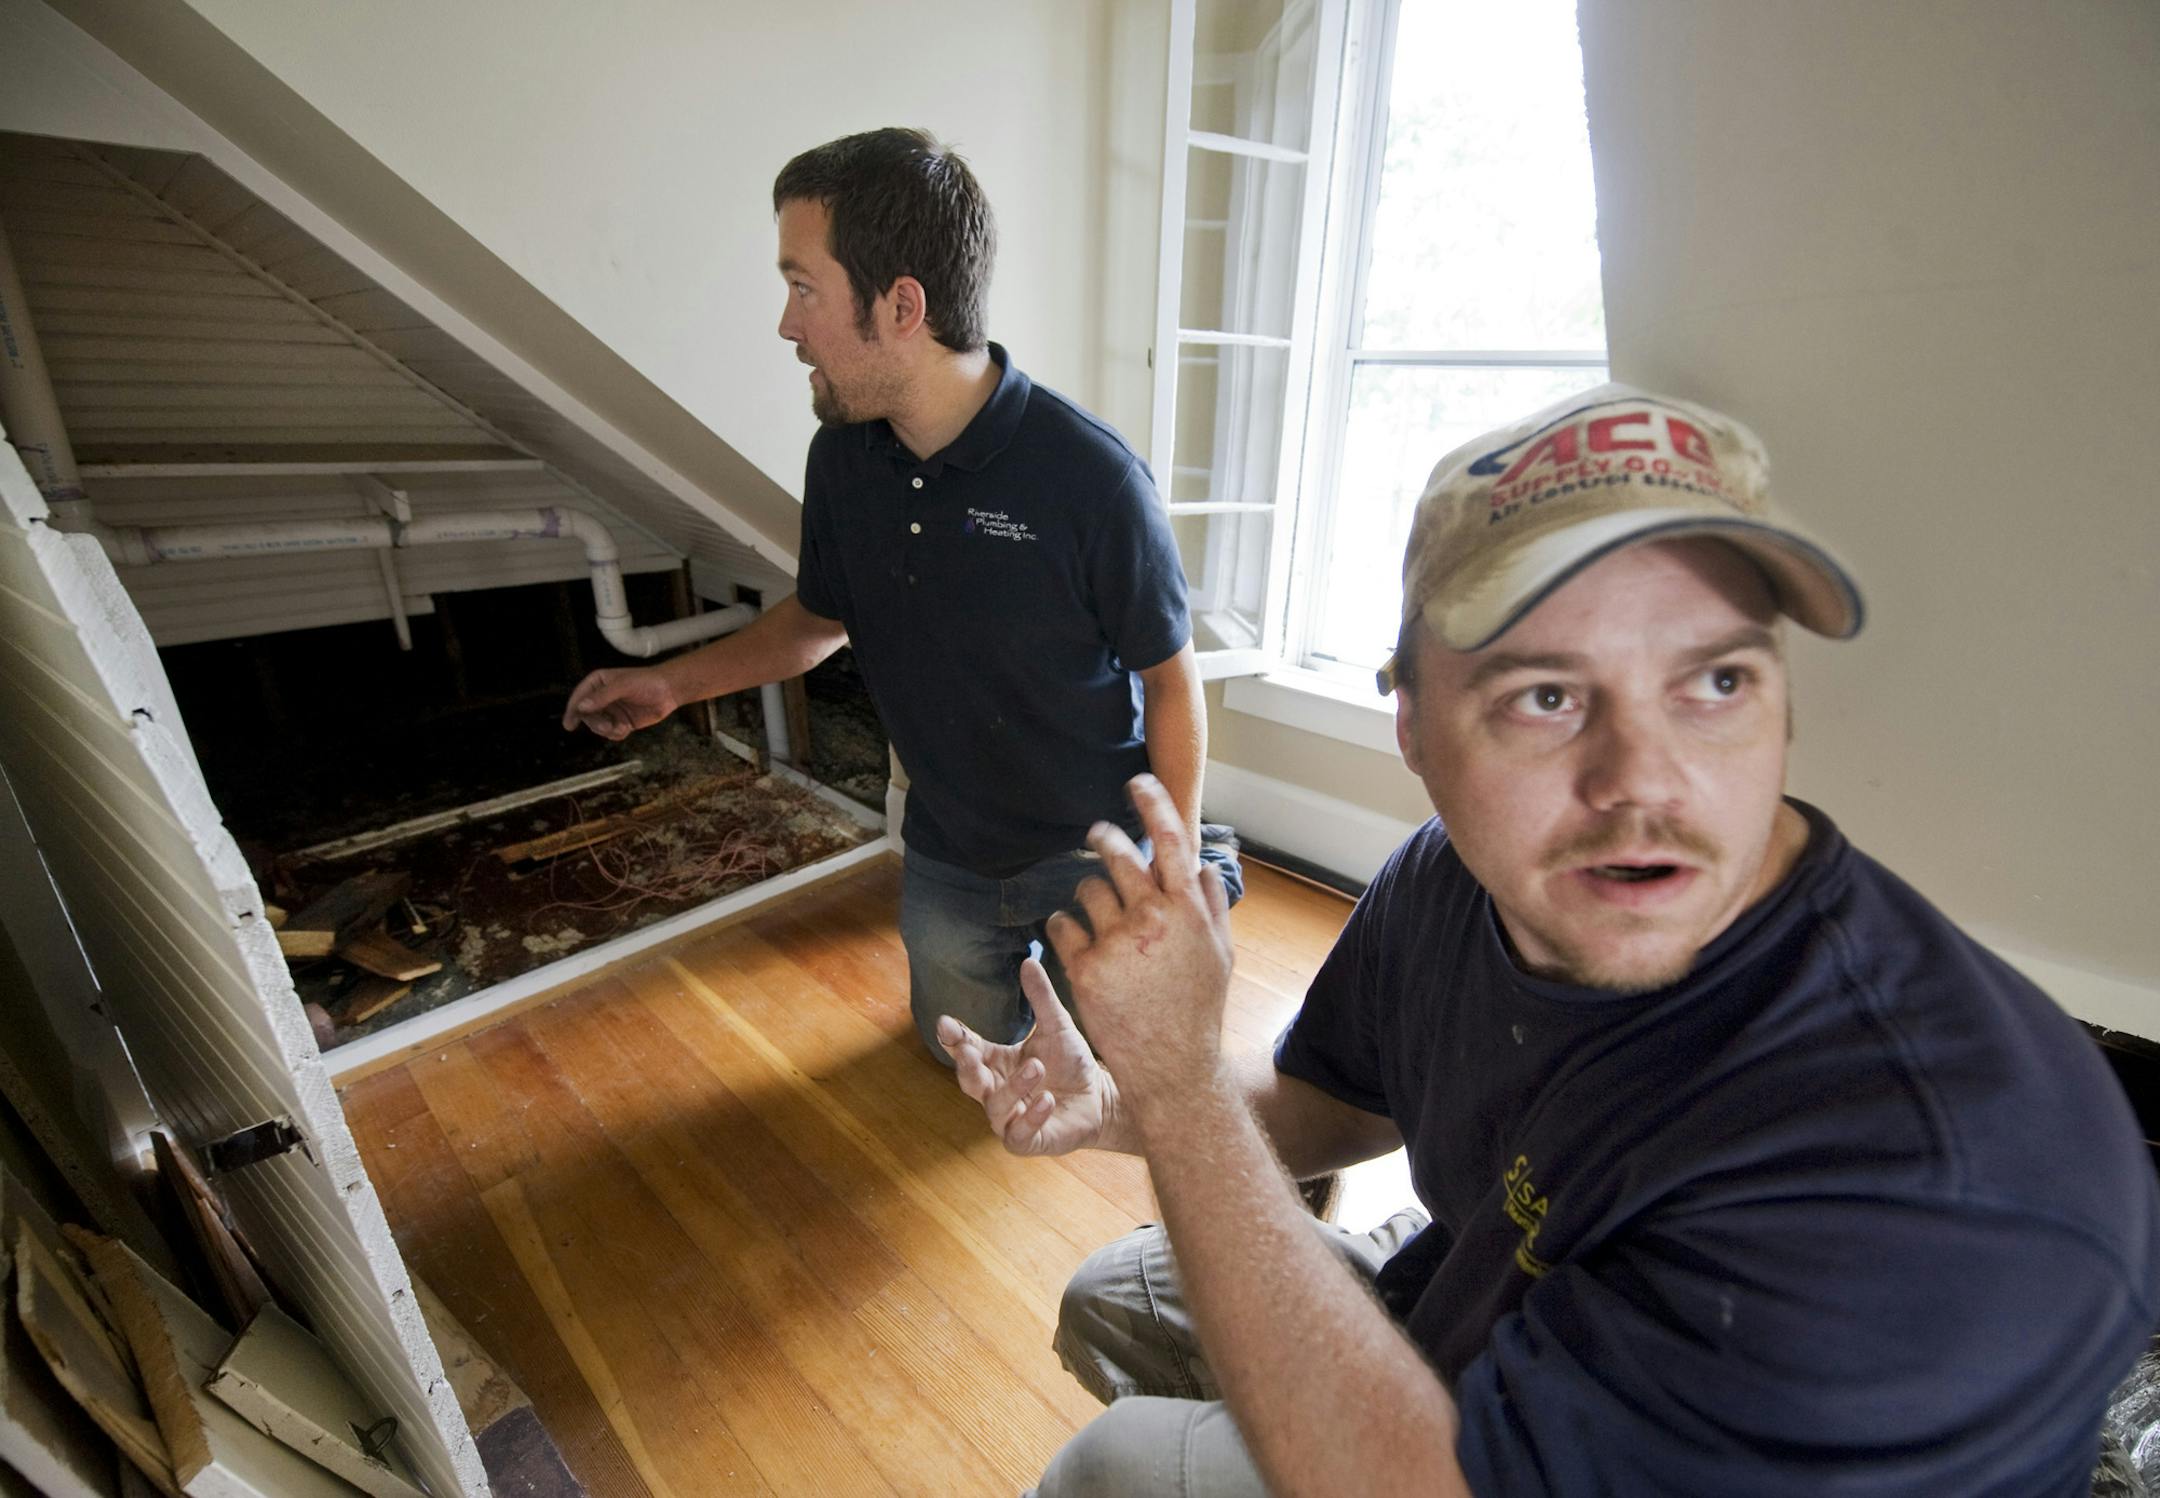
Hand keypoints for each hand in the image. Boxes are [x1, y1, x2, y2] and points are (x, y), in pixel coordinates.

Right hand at [562, 667, 678, 740]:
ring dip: (607, 730)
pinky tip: (626, 729)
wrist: (669, 691)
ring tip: (619, 727)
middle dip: (596, 723)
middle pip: (587, 715)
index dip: (573, 710)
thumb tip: (582, 706)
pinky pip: (611, 733)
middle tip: (607, 727)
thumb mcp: (624, 686)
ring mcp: (611, 710)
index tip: (569, 724)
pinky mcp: (621, 721)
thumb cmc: (648, 682)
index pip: (579, 697)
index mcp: (598, 683)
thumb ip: (603, 696)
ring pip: (598, 726)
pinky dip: (616, 734)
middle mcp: (602, 697)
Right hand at [939, 959, 1121, 1156]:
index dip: (955, 1039)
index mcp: (997, 1062)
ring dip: (1013, 1088)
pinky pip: (1018, 1135)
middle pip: (970, 1081)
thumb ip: (1041, 998)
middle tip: (972, 1053)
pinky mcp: (1027, 1141)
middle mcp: (996, 1090)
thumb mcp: (1057, 1026)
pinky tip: (1047, 1100)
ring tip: (1036, 1067)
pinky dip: (1031, 1118)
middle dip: (967, 1068)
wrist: (1102, 1098)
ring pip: (996, 1107)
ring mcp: (1009, 1119)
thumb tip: (1029, 961)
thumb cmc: (1071, 1063)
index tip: (946, 1023)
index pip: (968, 1049)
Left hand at [1048, 775, 1233, 1124]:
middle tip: (1098, 836)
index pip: (1170, 840)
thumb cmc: (1198, 1009)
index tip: (1137, 782)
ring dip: (1086, 894)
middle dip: (1104, 838)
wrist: (1172, 1066)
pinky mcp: (1086, 968)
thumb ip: (1210, 904)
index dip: (1153, 803)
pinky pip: (1062, 925)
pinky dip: (1064, 926)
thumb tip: (1203, 864)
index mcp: (1188, 910)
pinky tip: (1074, 940)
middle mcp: (1153, 918)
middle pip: (1118, 854)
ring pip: (1086, 889)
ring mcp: (1118, 942)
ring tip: (1095, 917)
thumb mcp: (1220, 954)